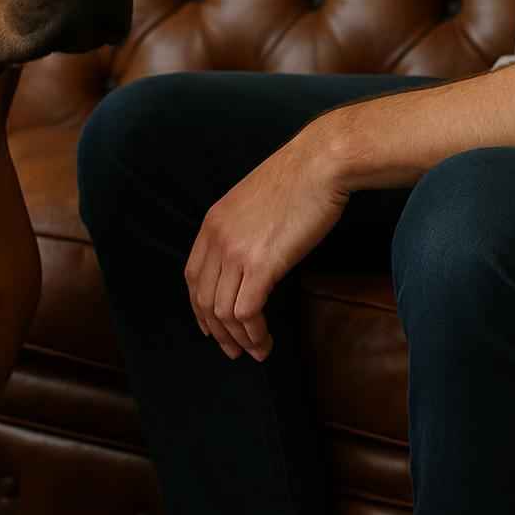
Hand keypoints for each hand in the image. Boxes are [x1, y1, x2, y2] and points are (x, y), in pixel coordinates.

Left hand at [184, 124, 350, 360]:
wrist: (321, 163)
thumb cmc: (300, 179)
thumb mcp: (256, 202)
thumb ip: (245, 229)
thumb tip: (253, 257)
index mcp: (213, 222)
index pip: (193, 276)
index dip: (200, 307)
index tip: (213, 327)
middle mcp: (217, 238)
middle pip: (203, 299)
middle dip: (217, 332)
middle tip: (234, 351)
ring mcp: (236, 251)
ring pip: (223, 311)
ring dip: (238, 339)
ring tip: (256, 351)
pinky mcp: (261, 264)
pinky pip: (246, 312)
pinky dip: (253, 333)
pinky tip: (266, 341)